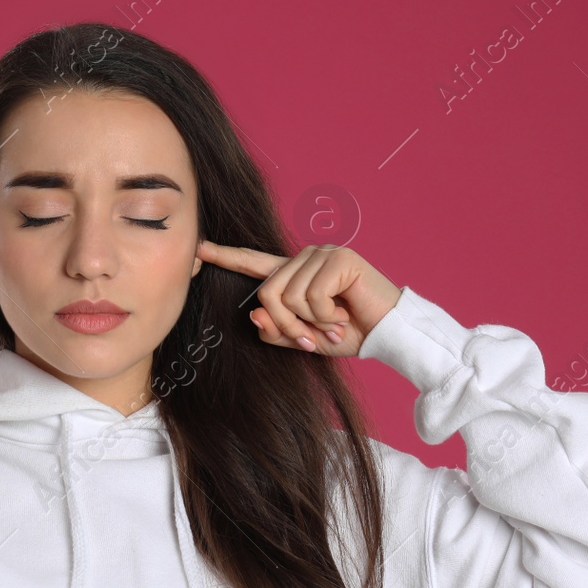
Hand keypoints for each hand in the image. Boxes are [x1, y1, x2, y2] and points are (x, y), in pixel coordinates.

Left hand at [195, 240, 402, 356]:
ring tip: (334, 325)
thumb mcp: (305, 339)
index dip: (226, 256)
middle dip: (288, 325)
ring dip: (310, 322)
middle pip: (267, 293)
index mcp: (294, 274)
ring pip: (288, 296)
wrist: (388, 334)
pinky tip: (344, 315)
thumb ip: (277, 330)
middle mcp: (304, 258)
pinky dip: (325, 316)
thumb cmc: (349, 334)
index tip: (199, 248)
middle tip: (315, 337)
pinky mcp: (339, 258)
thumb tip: (253, 315)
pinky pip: (312, 296)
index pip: (254, 263)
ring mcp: (322, 254)